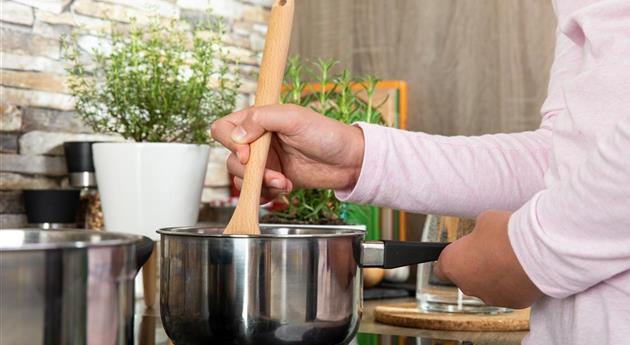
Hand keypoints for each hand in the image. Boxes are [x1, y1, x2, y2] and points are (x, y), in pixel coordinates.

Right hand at [210, 104, 364, 199]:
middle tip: (274, 175)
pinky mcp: (272, 180)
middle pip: (231, 159)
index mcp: (258, 120)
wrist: (348, 162)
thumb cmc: (326, 133)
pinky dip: (265, 195)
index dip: (230, 144)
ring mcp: (265, 162)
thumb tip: (237, 136)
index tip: (249, 155)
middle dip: (251, 172)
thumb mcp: (294, 117)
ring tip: (285, 183)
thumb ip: (262, 119)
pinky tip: (284, 189)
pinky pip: (254, 193)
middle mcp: (257, 141)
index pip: (224, 129)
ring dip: (261, 185)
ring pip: (241, 179)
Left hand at [434, 210, 542, 308]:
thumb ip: (478, 232)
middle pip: (467, 278)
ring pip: (488, 287)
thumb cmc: (505, 233)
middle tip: (491, 251)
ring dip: (496, 276)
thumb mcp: (484, 221)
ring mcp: (490, 297)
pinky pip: (510, 292)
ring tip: (511, 259)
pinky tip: (523, 269)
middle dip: (476, 266)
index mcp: (453, 264)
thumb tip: (483, 234)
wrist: (537, 251)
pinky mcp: (513, 303)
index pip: (441, 269)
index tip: (460, 252)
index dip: (451, 259)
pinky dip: (514, 284)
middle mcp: (467, 286)